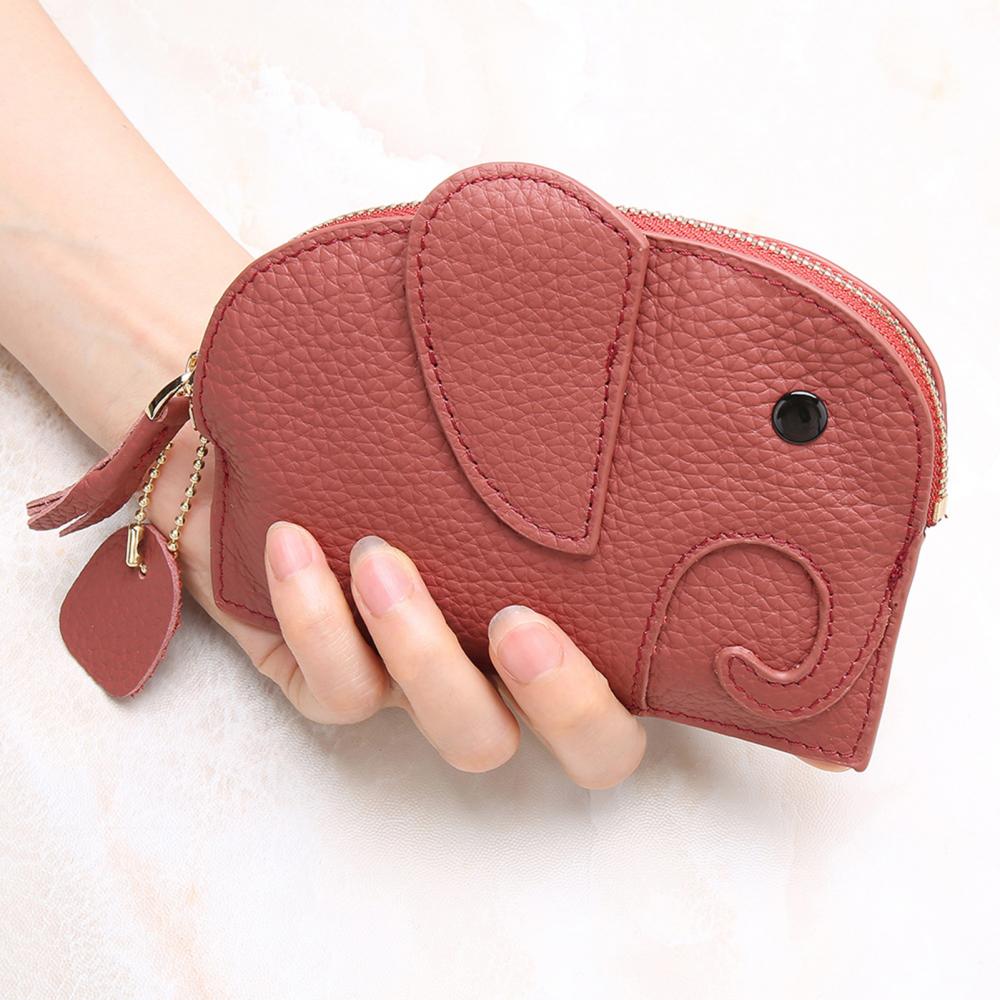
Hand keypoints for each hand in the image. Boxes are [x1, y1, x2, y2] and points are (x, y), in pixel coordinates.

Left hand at [153, 431, 646, 787]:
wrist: (256, 432)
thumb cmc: (384, 413)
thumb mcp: (469, 394)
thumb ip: (535, 382)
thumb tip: (601, 301)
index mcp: (566, 608)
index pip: (641, 685)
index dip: (656, 676)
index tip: (638, 598)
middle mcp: (510, 662)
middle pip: (589, 754)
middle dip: (568, 702)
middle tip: (520, 622)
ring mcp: (427, 685)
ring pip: (467, 736)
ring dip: (427, 654)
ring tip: (379, 557)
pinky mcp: (330, 685)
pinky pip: (338, 690)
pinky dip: (315, 617)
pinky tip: (290, 539)